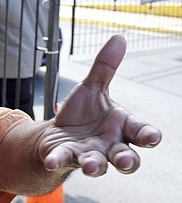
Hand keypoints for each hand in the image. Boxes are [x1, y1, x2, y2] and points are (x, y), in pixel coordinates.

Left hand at [41, 34, 160, 175]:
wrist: (58, 132)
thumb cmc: (83, 114)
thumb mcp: (93, 88)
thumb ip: (105, 67)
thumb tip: (118, 36)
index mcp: (122, 127)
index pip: (140, 132)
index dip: (148, 135)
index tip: (151, 138)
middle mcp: (110, 145)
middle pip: (126, 157)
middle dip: (126, 160)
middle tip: (123, 160)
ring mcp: (89, 154)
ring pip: (98, 164)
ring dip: (95, 165)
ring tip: (91, 166)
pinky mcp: (66, 157)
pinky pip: (63, 161)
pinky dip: (57, 161)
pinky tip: (51, 161)